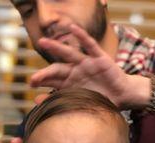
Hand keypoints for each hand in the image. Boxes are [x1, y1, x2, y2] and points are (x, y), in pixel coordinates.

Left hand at [30, 24, 149, 109]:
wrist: (122, 96)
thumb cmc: (102, 100)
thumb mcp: (81, 103)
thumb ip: (60, 101)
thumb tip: (36, 102)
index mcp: (70, 83)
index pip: (53, 81)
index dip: (42, 80)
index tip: (31, 84)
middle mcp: (76, 72)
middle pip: (57, 69)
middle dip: (45, 73)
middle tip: (33, 78)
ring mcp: (87, 64)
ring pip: (69, 54)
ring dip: (56, 48)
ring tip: (43, 42)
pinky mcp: (100, 58)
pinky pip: (90, 45)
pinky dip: (82, 36)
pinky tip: (73, 28)